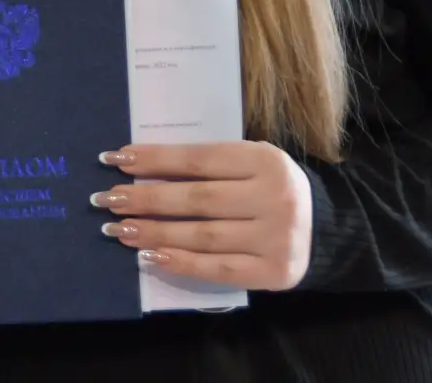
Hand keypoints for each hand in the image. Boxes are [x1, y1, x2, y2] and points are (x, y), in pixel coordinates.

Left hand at [92, 141, 314, 289]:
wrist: (325, 228)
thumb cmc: (269, 188)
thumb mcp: (248, 162)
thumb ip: (205, 163)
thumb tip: (138, 164)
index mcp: (265, 160)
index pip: (198, 159)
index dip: (154, 159)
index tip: (115, 160)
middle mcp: (274, 197)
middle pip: (196, 199)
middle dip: (145, 199)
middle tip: (106, 200)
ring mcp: (277, 238)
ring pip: (202, 235)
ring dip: (154, 232)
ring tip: (119, 229)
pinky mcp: (274, 272)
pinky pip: (217, 268)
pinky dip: (179, 263)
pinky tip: (149, 257)